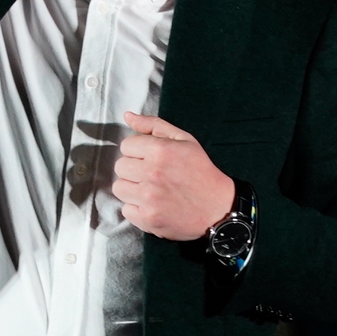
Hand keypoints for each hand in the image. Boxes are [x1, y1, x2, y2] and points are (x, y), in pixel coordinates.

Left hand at [116, 113, 234, 240]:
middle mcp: (152, 173)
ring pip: (119, 188)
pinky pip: (125, 210)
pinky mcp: (148, 219)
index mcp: (160, 150)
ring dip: (132, 189)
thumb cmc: (200, 171)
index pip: (126, 146)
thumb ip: (153, 125)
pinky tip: (153, 205)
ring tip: (151, 190)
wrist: (217, 208)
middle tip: (153, 175)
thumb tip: (127, 116)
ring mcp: (148, 198)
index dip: (138, 151)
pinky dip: (137, 208)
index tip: (152, 159)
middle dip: (134, 169)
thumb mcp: (184, 140)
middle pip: (120, 167)